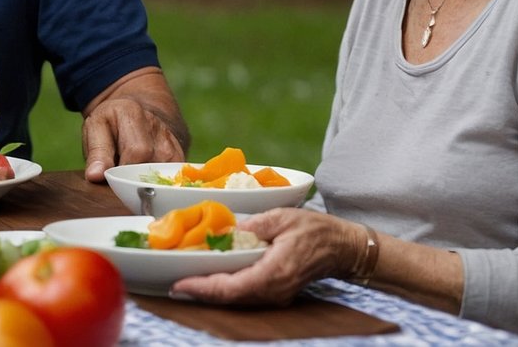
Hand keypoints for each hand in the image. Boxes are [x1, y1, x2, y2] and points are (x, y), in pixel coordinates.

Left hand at [81, 67, 189, 181]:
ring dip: (145, 183)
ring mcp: (171, 141)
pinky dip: (158, 185)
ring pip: (163, 176)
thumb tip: (95, 176)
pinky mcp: (179, 155)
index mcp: (133, 114)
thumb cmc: (110, 123)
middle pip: (151, 166)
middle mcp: (157, 126)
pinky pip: (172, 179)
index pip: (136, 152)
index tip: (111, 180)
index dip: (123, 172)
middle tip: (120, 181)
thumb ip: (96, 152)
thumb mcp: (95, 129)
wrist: (132, 114)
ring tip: (131, 177)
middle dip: (133, 180)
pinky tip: (145, 180)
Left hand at [168, 208, 359, 304]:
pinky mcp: (276, 293)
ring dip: (211, 292)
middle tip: (175, 283)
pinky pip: (246, 296)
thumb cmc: (314, 230)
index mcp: (274, 272)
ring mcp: (276, 295)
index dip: (203, 288)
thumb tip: (226, 230)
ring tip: (187, 282)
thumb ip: (252, 225)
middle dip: (201, 292)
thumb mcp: (280, 217)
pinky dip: (225, 290)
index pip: (232, 288)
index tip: (180, 284)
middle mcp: (274, 290)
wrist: (342, 247)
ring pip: (237, 300)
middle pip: (230, 298)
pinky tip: (212, 280)